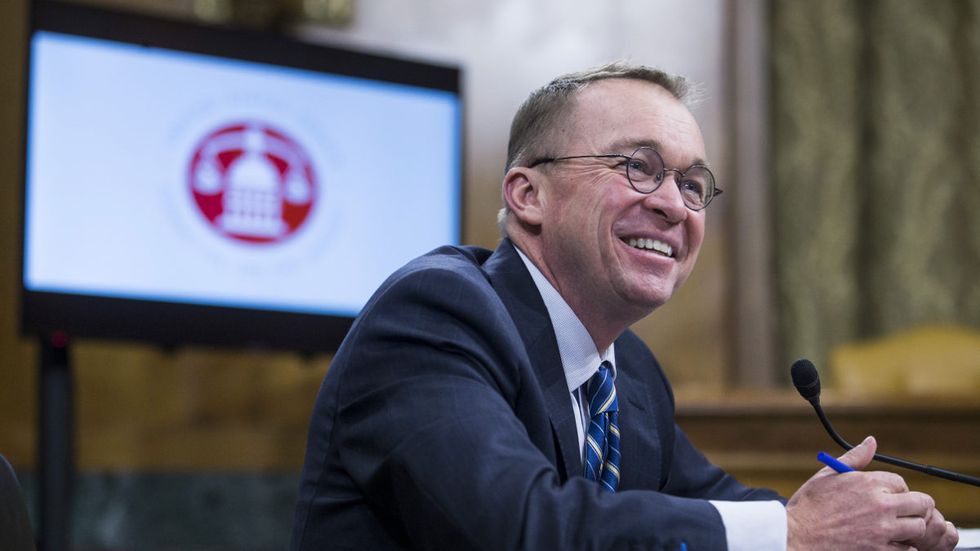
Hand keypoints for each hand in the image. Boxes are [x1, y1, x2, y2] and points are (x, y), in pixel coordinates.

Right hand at [786, 436, 954, 549]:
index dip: (896, 491)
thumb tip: (871, 441)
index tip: (888, 497)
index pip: (901, 483)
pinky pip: (908, 550)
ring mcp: (883, 530)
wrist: (796, 536)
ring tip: (896, 531)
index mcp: (868, 482)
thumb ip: (854, 458)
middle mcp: (881, 505)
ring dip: (910, 530)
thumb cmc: (809, 506)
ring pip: (918, 528)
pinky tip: (887, 544)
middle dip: (914, 508)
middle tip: (903, 514)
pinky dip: (902, 548)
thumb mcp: (827, 475)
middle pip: (921, 504)